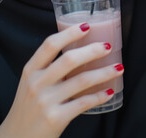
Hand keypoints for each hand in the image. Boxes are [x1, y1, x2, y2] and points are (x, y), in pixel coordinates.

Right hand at [0, 23, 123, 137]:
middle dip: (92, 51)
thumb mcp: (30, 84)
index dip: (69, 33)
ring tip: (118, 67)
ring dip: (103, 73)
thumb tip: (77, 52)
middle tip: (108, 46)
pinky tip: (110, 92)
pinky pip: (83, 103)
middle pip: (69, 60)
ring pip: (81, 81)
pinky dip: (99, 96)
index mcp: (30, 70)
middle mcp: (37, 83)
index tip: (86, 26)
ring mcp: (46, 101)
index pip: (50, 45)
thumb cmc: (27, 108)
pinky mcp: (56, 118)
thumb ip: (47, 69)